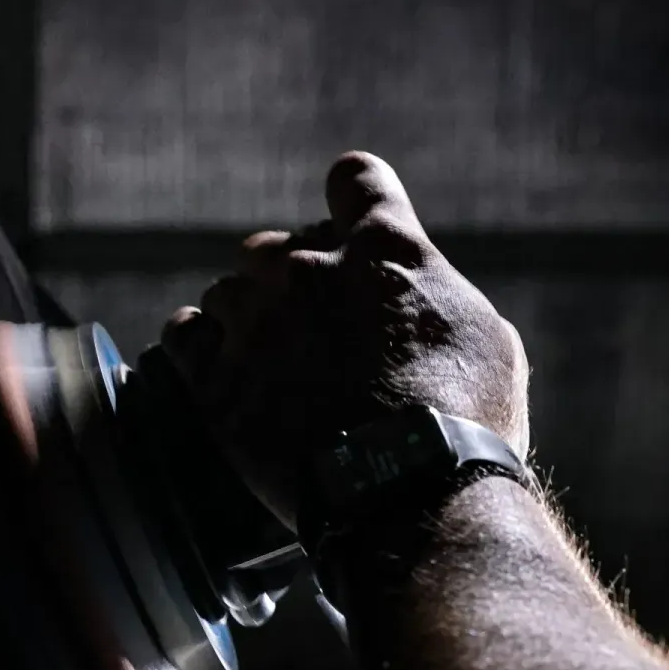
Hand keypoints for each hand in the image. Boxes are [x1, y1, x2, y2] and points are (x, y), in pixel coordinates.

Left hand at [161, 153, 529, 529]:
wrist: (408, 491)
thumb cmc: (465, 420)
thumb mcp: (486, 339)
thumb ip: (435, 296)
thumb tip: (417, 294)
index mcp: (382, 248)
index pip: (354, 178)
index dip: (351, 197)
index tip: (348, 221)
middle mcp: (307, 270)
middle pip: (271, 246)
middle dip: (286, 278)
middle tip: (311, 328)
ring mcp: (254, 321)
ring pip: (226, 293)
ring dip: (245, 319)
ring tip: (271, 365)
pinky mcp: (214, 378)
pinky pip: (182, 334)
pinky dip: (197, 342)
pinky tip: (213, 361)